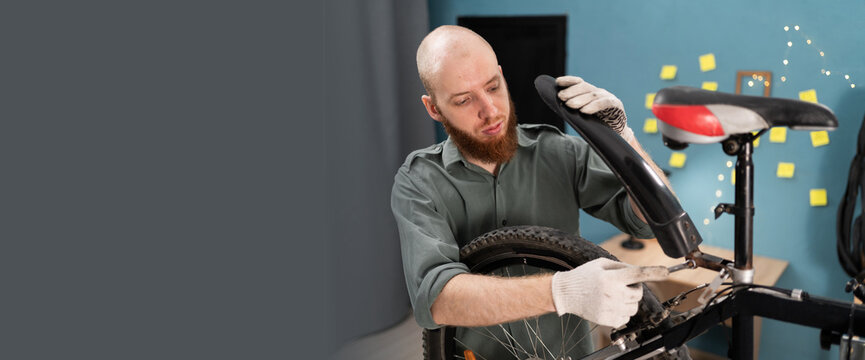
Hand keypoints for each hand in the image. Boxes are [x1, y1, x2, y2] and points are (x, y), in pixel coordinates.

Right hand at [551, 258, 667, 327]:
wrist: (566, 294)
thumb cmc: (584, 276)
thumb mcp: (601, 264)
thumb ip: (621, 266)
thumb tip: (639, 272)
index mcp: (611, 277)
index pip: (638, 274)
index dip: (654, 272)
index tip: (666, 272)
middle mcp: (612, 293)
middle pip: (638, 293)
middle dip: (634, 289)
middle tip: (621, 286)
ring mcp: (610, 307)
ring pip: (634, 307)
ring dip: (629, 301)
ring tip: (613, 296)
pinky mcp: (608, 319)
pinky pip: (626, 318)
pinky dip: (622, 312)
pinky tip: (610, 305)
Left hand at [556, 76, 633, 141]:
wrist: (617, 135)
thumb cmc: (598, 125)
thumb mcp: (583, 116)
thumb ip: (573, 110)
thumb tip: (558, 107)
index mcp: (590, 93)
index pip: (579, 83)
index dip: (569, 81)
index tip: (557, 82)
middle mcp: (599, 92)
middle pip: (584, 87)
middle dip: (571, 91)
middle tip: (561, 96)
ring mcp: (608, 97)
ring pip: (593, 95)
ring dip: (580, 99)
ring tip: (569, 104)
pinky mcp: (616, 105)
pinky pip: (604, 103)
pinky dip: (593, 106)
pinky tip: (584, 111)